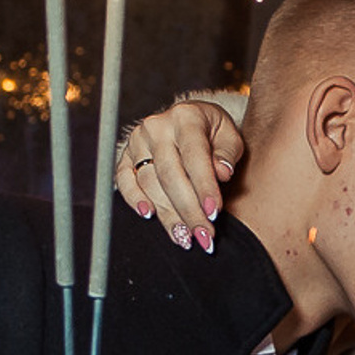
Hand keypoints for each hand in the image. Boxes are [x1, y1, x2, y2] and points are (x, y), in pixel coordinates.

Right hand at [116, 99, 244, 249]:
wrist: (190, 121)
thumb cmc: (213, 133)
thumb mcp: (229, 136)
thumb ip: (227, 153)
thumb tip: (222, 173)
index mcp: (186, 117)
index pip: (194, 157)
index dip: (204, 187)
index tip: (214, 213)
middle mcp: (157, 126)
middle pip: (170, 176)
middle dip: (189, 210)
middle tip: (204, 235)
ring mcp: (138, 142)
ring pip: (150, 184)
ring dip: (168, 214)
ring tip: (186, 236)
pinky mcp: (126, 156)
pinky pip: (124, 181)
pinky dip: (134, 199)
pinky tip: (149, 215)